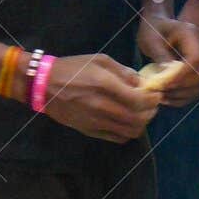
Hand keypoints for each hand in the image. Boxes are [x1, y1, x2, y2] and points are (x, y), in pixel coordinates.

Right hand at [39, 53, 160, 141]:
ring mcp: (96, 121)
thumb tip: (141, 83)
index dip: (153, 99)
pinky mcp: (90, 131)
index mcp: (105, 85)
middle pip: (138, 118)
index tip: (155, 94)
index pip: (139, 100)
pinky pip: (117, 138)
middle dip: (151, 112)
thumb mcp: (99, 60)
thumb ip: (123, 71)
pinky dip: (128, 133)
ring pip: (130, 131)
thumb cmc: (73, 68)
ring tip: (140, 114)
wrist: (44, 85)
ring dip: (141, 123)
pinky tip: (126, 122)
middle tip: (151, 104)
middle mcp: (102, 106)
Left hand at [137, 12, 198, 105]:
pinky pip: (195, 87)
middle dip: (181, 88)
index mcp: (191, 34)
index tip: (163, 84)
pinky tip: (168, 98)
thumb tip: (167, 78)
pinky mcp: (197, 69)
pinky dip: (183, 97)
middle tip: (161, 93)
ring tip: (162, 97)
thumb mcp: (151, 40)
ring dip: (182, 95)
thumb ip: (160, 57)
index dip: (181, 75)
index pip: (194, 59)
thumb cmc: (152, 29)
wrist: (158, 25)